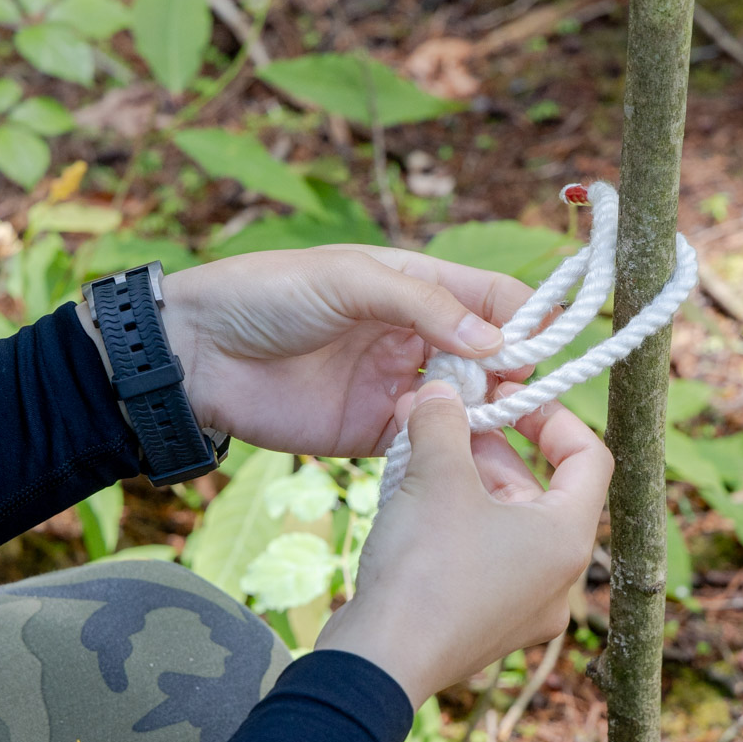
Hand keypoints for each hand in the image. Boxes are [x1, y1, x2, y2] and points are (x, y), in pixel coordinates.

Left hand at [77, 245, 533, 456]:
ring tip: (510, 436)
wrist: (197, 355)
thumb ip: (421, 304)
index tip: (545, 348)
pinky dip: (449, 451)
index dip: (526, 319)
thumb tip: (495, 341)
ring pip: (466, 404)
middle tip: (532, 402)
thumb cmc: (268, 295)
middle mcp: (416, 336)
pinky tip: (463, 461)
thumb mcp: (348, 280)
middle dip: (517, 377)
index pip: (493, 298)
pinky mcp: (374, 431)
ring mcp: (398, 385)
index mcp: (416, 286)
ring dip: (491, 418)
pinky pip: (427, 443)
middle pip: (489, 357)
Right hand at [314, 380, 613, 708]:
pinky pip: (480, 556)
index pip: (589, 458)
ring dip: (463, 479)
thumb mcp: (437, 476)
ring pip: (502, 521)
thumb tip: (440, 392)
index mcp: (566, 538)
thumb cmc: (425, 568)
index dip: (552, 417)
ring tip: (417, 448)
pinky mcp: (483, 623)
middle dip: (489, 446)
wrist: (380, 663)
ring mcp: (521, 606)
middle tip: (445, 416)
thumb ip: (445, 423)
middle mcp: (557, 577)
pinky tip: (409, 497)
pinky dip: (452, 520)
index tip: (508, 398)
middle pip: (537, 489)